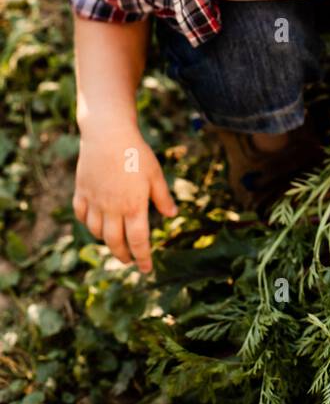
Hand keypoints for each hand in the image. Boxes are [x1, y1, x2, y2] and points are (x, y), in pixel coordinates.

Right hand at [73, 123, 177, 275]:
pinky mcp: (81, 192)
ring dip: (106, 240)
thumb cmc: (136, 153)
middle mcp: (112, 208)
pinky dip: (88, 223)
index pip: (138, 241)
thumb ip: (162, 197)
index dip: (143, 258)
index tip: (146, 269)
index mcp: (133, 206)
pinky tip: (96, 223)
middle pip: (115, 242)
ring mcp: (94, 201)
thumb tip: (172, 215)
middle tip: (130, 260)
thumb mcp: (155, 174)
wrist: (108, 134)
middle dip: (123, 255)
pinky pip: (82, 216)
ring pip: (96, 232)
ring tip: (115, 241)